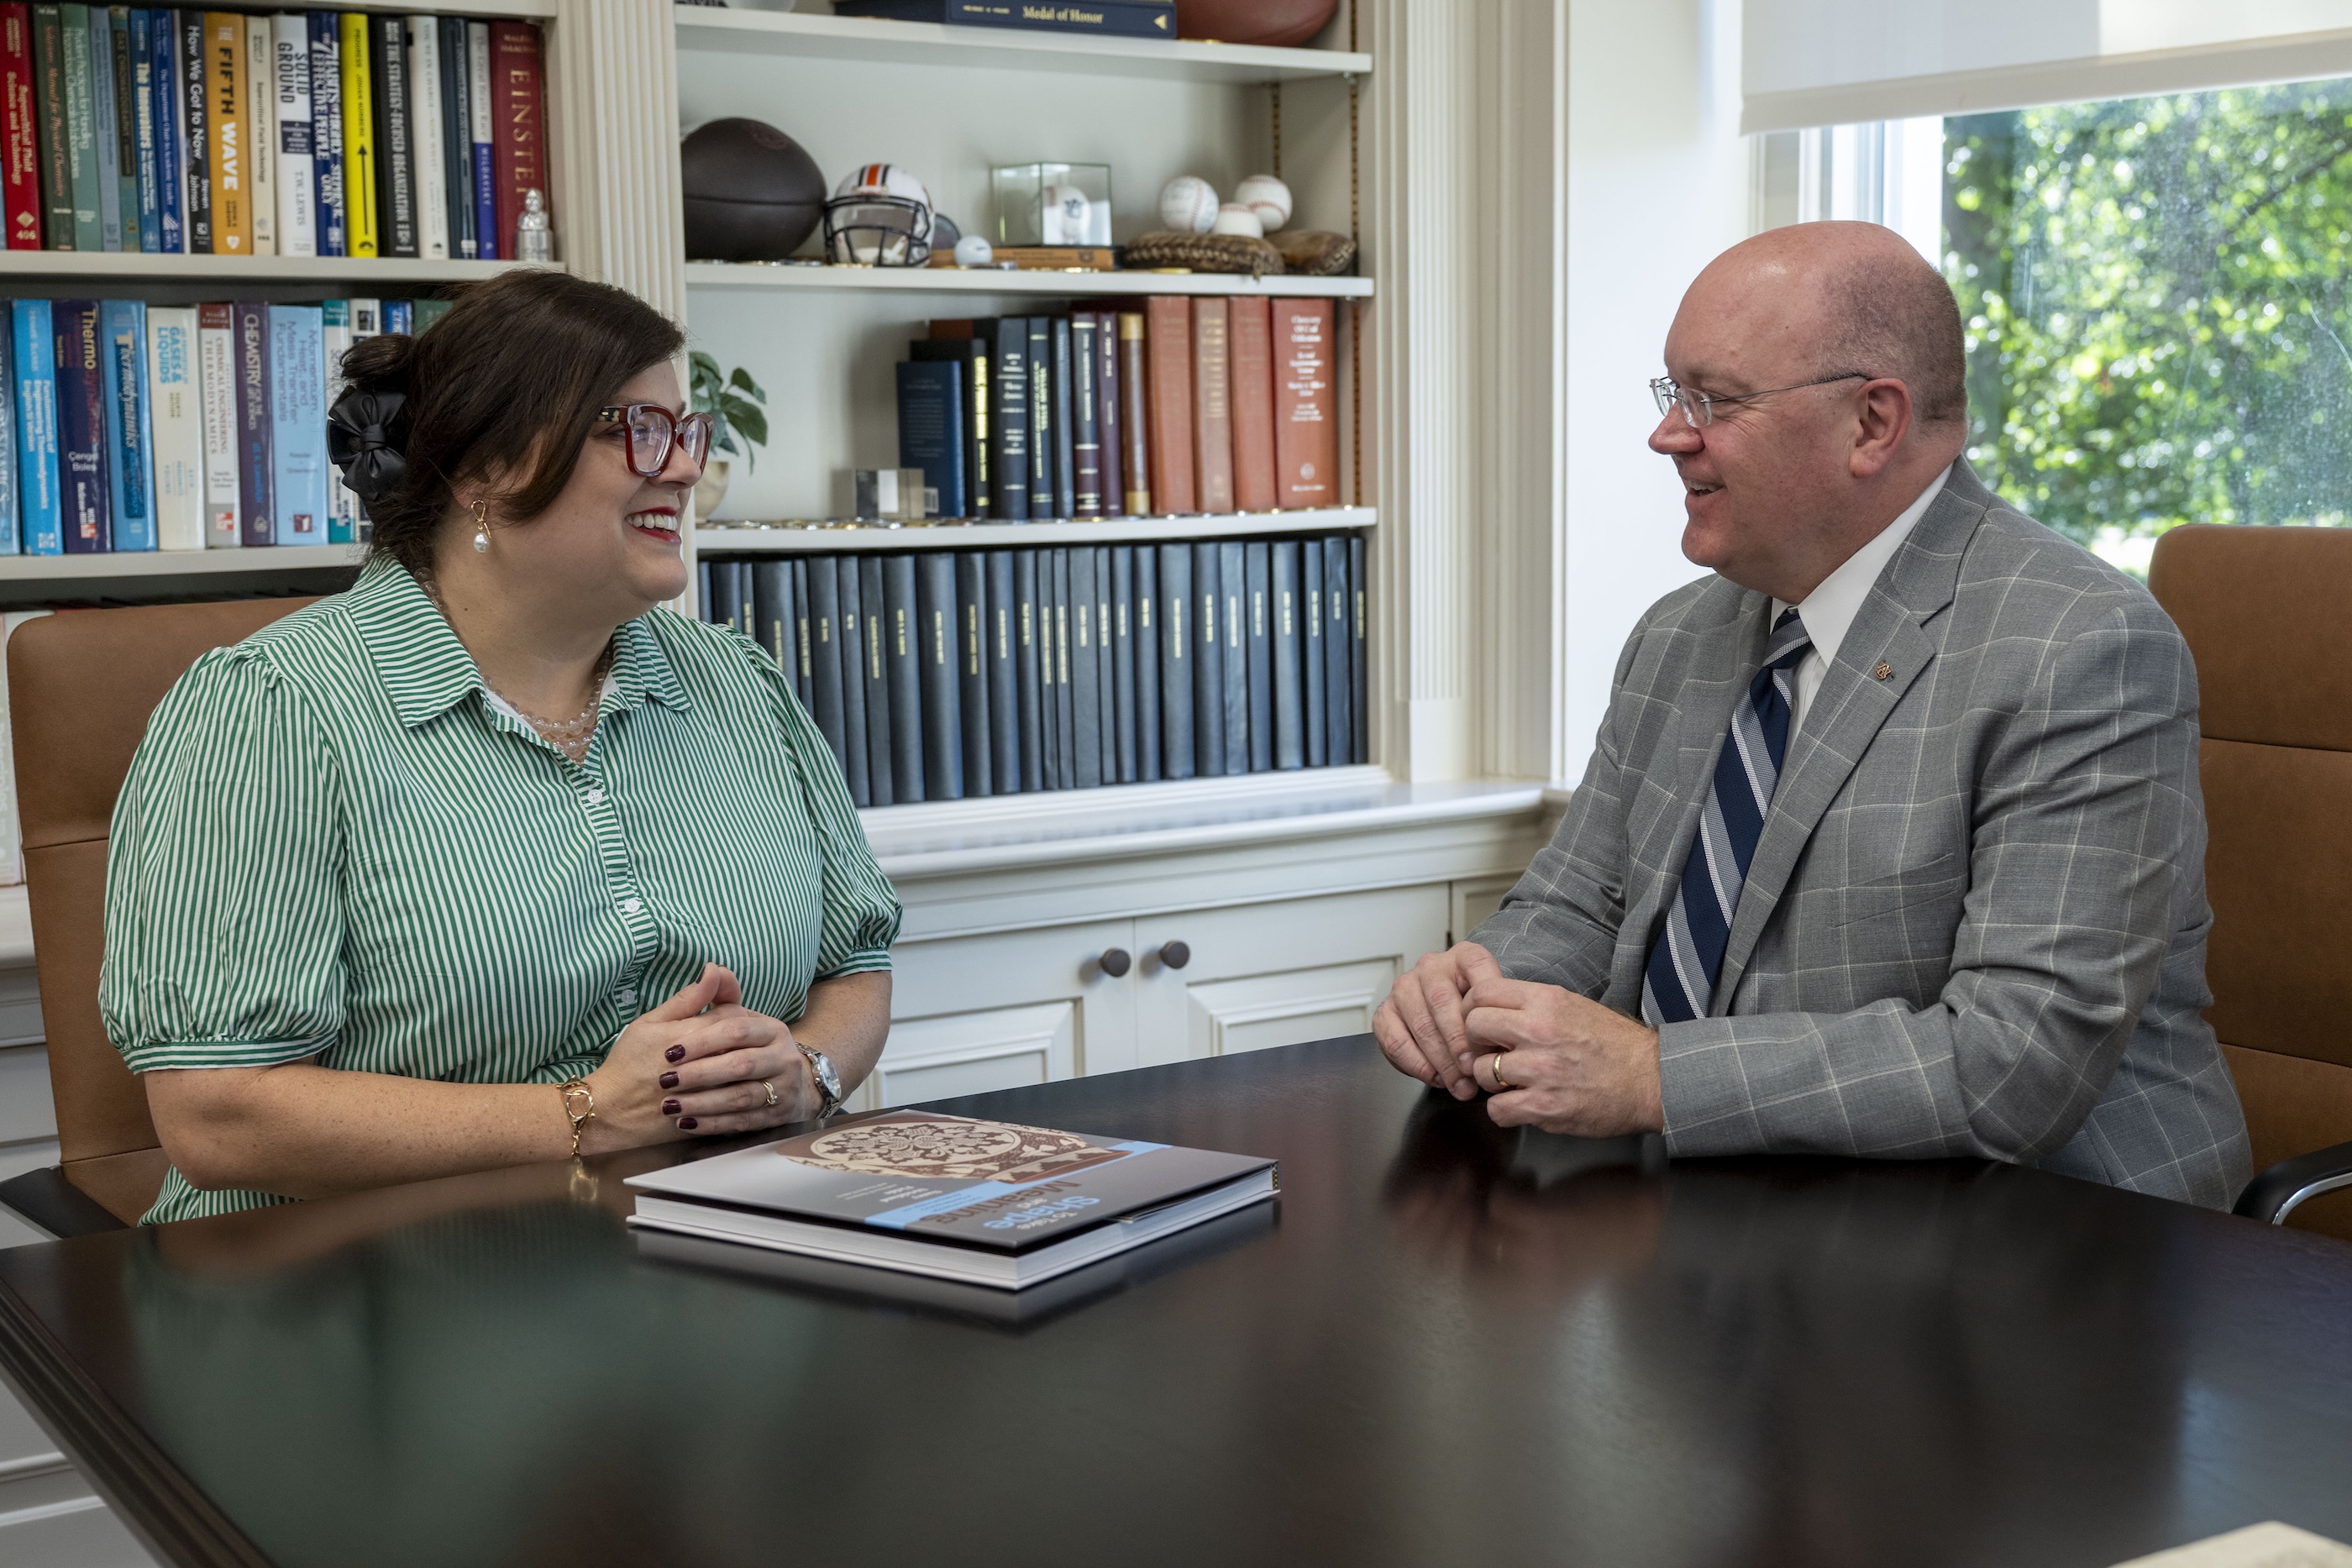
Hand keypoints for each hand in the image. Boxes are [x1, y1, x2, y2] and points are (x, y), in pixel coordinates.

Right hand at [579, 963, 736, 1152]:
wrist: (610, 1112)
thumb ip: (687, 998)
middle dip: (735, 1038)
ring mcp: (711, 1093)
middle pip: (745, 1042)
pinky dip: (730, 1090)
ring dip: (735, 1065)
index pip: (735, 1013)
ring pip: (743, 1072)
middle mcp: (708, 1064)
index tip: (717, 1015)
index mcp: (692, 1035)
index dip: (730, 1010)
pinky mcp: (711, 1117)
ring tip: (717, 1063)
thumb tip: (714, 968)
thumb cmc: (628, 1063)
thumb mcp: (650, 1023)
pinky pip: (736, 1101)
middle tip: (717, 1041)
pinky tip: (717, 1087)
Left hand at [654, 968, 824, 1136]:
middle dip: (699, 1074)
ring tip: (670, 1106)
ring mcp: (784, 1089)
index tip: (668, 1053)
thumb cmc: (748, 1048)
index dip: (701, 1041)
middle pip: (740, 1065)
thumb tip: (711, 968)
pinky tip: (686, 1124)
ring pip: (741, 1097)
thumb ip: (717, 997)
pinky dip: (713, 1124)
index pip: (735, 1030)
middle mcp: (784, 1057)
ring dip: (702, 1103)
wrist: (789, 1085)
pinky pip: (743, 1123)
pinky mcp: (778, 1117)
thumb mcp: (736, 1021)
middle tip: (665, 1081)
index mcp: (771, 1029)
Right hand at [1373, 943, 1503, 1098]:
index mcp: (1465, 957)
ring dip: (1441, 1061)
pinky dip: (1417, 1065)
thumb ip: (1499, 1020)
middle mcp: (1431, 966)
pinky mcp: (1385, 1011)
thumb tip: (1500, 1054)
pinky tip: (1436, 1077)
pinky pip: (1395, 1041)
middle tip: (1472, 1071)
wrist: (1451, 1011)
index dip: (1481, 1015)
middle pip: (1442, 1002)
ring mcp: (1405, 987)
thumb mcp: (1496, 1005)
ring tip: (1459, 1083)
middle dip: (1458, 1044)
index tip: (1490, 1047)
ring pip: (1421, 1024)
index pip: (1475, 975)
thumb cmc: (1478, 1010)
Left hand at [1462, 978, 1664, 1136]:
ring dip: (1492, 1079)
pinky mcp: (1544, 1107)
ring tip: (1513, 1081)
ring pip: (1482, 1071)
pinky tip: (1521, 1103)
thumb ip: (1532, 1005)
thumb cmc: (1615, 1044)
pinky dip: (1504, 1110)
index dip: (1474, 1008)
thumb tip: (1493, 1008)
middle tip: (1493, 1052)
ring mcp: (1540, 1070)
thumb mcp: (1573, 1006)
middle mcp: (1539, 1031)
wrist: (1651, 1080)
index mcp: (1546, 1002)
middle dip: (1477, 1042)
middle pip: (1473, 1027)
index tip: (1482, 1022)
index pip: (1483, 993)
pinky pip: (1496, 1109)